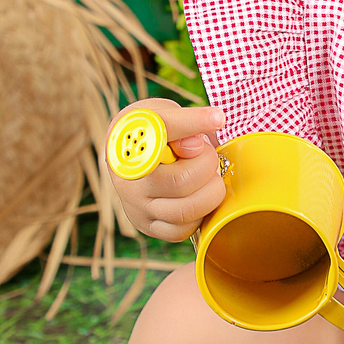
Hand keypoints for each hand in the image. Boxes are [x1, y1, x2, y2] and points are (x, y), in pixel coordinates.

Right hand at [107, 100, 226, 241]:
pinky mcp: (149, 227)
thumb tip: (207, 131)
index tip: (215, 121)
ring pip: (185, 211)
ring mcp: (137, 208)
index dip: (192, 127)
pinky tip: (197, 196)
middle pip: (181, 182)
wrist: (132, 152)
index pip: (162, 137)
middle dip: (207, 164)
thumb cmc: (152, 129)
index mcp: (130, 147)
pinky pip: (182, 230)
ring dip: (210, 191)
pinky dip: (199, 214)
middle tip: (207, 154)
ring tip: (207, 176)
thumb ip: (184, 120)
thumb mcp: (162, 113)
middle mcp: (129, 183)